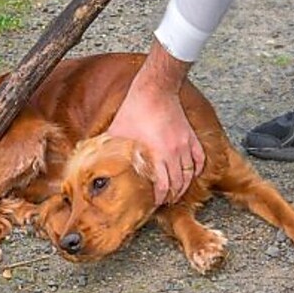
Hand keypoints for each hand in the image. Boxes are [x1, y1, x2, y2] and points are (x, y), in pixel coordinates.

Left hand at [106, 40, 204, 204]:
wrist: (155, 89)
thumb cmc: (135, 108)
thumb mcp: (117, 131)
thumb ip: (109, 147)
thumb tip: (93, 159)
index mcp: (158, 154)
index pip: (164, 185)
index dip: (161, 197)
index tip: (156, 202)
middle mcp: (175, 152)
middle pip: (180, 182)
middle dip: (173, 195)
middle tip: (167, 201)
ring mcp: (185, 144)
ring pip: (190, 173)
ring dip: (185, 185)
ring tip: (179, 191)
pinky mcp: (191, 136)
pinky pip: (199, 158)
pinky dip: (197, 169)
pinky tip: (192, 174)